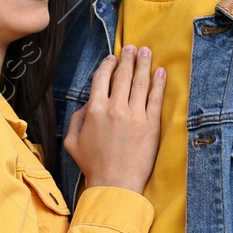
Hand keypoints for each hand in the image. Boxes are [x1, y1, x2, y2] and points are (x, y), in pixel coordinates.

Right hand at [62, 45, 164, 194]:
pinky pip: (155, 98)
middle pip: (123, 75)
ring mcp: (135, 115)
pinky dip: (158, 82)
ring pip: (140, 82)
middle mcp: (115, 108)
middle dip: (128, 58)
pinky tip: (160, 71)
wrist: (115, 184)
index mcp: (94, 110)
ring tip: (147, 52)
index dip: (108, 65)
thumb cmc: (92, 166)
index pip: (102, 79)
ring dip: (144, 64)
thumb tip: (86, 105)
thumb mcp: (72, 143)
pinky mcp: (151, 125)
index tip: (113, 57)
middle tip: (133, 48)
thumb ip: (76, 120)